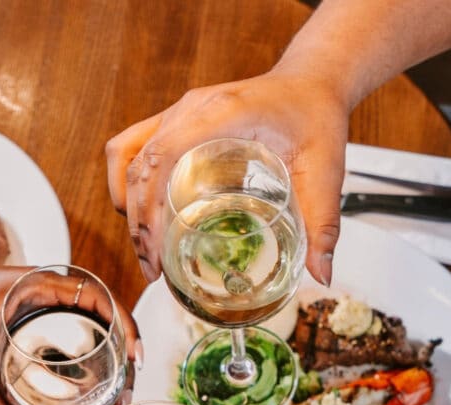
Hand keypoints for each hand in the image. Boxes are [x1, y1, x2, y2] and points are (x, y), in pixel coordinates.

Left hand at [0, 226, 140, 404]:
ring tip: (120, 390)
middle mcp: (55, 288)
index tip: (134, 356)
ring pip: (97, 323)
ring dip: (114, 352)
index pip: (101, 298)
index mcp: (44, 283)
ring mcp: (52, 301)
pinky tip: (99, 379)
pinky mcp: (45, 313)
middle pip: (108, 315)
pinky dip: (95, 350)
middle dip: (126, 350)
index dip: (126, 326)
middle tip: (128, 389)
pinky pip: (80, 328)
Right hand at [106, 68, 348, 285]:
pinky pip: (130, 148)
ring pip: (128, 158)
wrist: (309, 84)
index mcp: (224, 112)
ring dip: (128, 208)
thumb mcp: (325, 170)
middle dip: (139, 225)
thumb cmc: (315, 118)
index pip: (165, 156)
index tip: (158, 253)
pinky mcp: (173, 122)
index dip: (152, 209)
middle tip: (153, 269)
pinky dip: (126, 184)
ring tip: (145, 251)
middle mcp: (192, 109)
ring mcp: (178, 113)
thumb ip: (323, 223)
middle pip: (140, 166)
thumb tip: (320, 275)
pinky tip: (138, 216)